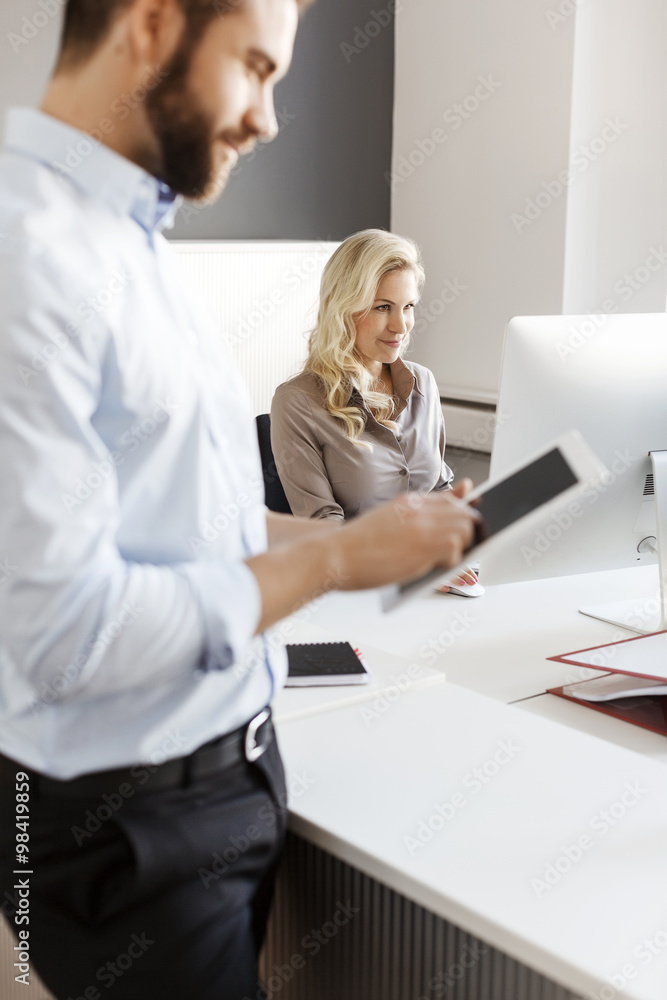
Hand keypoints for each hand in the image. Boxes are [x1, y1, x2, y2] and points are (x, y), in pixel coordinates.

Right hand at [333, 485, 477, 591]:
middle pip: (464, 513)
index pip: (451, 500)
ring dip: (459, 548)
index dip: (463, 515)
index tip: (468, 524)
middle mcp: (418, 508)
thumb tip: (457, 497)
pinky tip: (429, 567)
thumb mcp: (390, 521)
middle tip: (451, 551)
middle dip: (465, 534)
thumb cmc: (355, 545)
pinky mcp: (423, 545)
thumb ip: (423, 513)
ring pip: (465, 529)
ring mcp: (422, 525)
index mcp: (408, 501)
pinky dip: (449, 562)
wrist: (332, 555)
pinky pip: (455, 549)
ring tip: (438, 561)